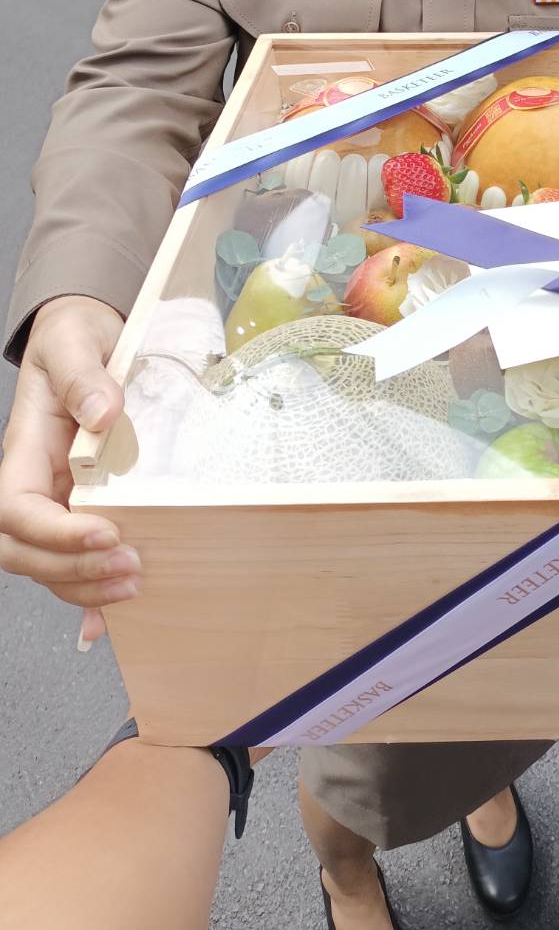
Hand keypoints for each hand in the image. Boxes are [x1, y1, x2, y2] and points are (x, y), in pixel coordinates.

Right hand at [0, 295, 133, 645]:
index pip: (16, 510)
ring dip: (87, 587)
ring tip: (138, 585)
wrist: (90, 338)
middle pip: (25, 550)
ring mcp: (58, 500)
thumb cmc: (75, 338)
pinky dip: (89, 597)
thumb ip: (82, 374)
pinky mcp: (86, 508)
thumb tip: (101, 412)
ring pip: (50, 565)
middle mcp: (36, 483)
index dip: (53, 533)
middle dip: (71, 570)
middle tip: (130, 568)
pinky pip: (77, 561)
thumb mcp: (74, 340)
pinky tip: (108, 623)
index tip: (104, 532)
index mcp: (23, 452)